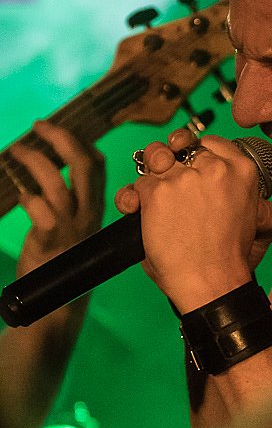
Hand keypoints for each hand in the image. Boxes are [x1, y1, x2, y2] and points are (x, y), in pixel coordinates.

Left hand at [13, 121, 104, 277]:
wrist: (60, 301)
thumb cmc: (65, 259)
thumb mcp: (77, 226)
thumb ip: (76, 200)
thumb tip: (65, 170)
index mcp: (96, 207)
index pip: (98, 166)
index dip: (81, 141)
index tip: (63, 129)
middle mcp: (88, 214)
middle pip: (84, 166)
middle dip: (62, 139)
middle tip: (40, 126)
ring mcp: (71, 228)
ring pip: (57, 184)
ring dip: (35, 161)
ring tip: (17, 151)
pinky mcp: (51, 242)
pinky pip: (41, 212)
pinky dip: (28, 197)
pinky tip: (19, 193)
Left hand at [114, 129, 271, 311]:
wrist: (212, 280)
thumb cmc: (229, 256)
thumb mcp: (254, 220)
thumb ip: (254, 202)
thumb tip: (267, 205)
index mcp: (242, 171)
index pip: (211, 142)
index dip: (196, 151)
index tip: (190, 162)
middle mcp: (213, 167)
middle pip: (181, 145)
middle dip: (171, 159)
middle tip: (170, 179)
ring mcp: (183, 178)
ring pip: (155, 157)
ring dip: (150, 171)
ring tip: (153, 192)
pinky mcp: (157, 192)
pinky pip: (137, 185)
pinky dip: (132, 199)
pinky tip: (135, 209)